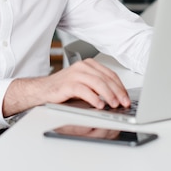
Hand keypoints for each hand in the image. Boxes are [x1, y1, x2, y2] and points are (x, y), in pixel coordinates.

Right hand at [2, 58, 129, 116]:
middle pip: (106, 78)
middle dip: (117, 92)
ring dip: (108, 95)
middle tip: (124, 103)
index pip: (110, 74)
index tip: (127, 98)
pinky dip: (94, 98)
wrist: (43, 90)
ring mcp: (75, 74)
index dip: (121, 87)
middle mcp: (83, 67)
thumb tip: (117, 97)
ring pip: (97, 83)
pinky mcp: (67, 84)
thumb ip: (99, 87)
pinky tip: (99, 105)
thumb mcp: (85, 85)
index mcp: (89, 65)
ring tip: (114, 105)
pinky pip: (84, 90)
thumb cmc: (64, 88)